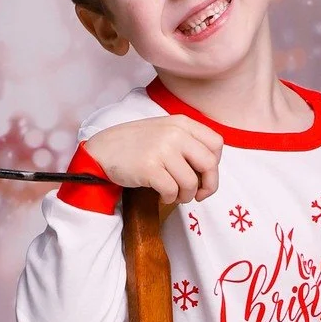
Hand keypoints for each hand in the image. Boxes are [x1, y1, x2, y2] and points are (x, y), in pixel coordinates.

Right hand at [87, 114, 221, 204]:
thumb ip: (188, 142)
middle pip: (209, 164)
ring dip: (186, 196)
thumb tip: (210, 170)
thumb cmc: (135, 145)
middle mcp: (174, 133)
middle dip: (208, 185)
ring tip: (175, 195)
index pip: (216, 144)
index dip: (215, 165)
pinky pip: (172, 191)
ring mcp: (162, 150)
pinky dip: (169, 198)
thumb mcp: (165, 131)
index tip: (204, 176)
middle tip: (197, 194)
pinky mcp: (149, 168)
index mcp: (182, 123)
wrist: (103, 150)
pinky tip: (162, 196)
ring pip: (191, 182)